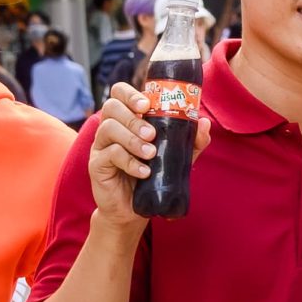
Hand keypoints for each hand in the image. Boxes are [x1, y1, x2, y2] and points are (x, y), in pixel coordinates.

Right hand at [87, 81, 211, 231]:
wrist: (135, 209)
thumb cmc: (153, 176)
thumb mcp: (176, 157)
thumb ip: (191, 141)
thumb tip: (204, 122)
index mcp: (127, 119)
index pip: (120, 93)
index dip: (131, 94)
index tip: (147, 104)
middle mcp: (110, 128)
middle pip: (111, 106)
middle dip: (133, 117)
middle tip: (152, 134)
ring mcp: (101, 146)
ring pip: (108, 128)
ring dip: (132, 139)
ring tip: (150, 153)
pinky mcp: (96, 165)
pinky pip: (109, 154)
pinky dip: (129, 162)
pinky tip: (143, 171)